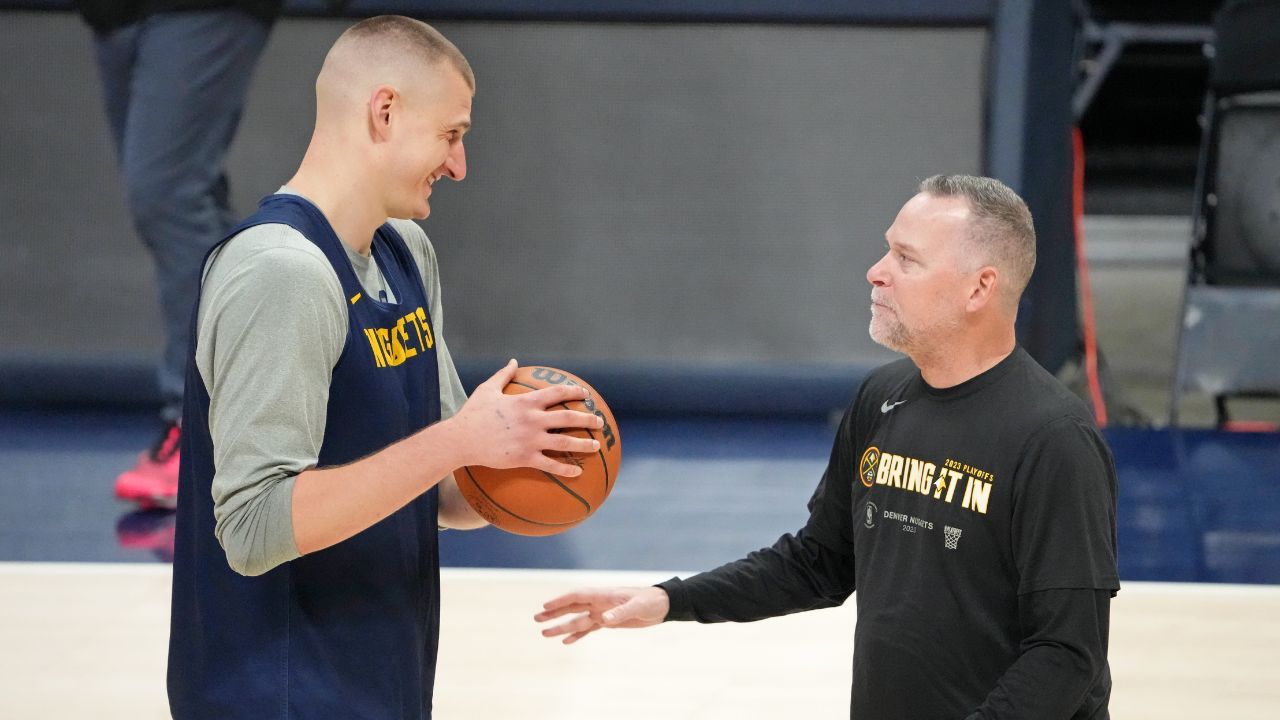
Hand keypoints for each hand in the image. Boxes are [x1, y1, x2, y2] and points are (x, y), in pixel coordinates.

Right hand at [450, 360, 602, 476]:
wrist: (461, 439)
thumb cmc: (473, 414)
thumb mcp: (487, 390)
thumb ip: (503, 375)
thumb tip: (513, 361)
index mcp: (526, 402)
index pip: (557, 393)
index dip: (574, 392)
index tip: (585, 394)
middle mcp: (533, 420)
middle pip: (568, 418)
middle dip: (587, 419)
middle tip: (599, 421)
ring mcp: (530, 440)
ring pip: (565, 442)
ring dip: (584, 445)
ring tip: (596, 446)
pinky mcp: (525, 458)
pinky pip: (551, 464)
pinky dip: (566, 469)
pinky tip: (578, 472)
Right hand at [534, 586, 668, 643]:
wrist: (661, 606)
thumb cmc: (649, 601)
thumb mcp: (637, 606)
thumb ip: (620, 612)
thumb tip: (605, 619)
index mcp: (603, 595)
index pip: (577, 596)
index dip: (560, 601)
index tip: (545, 606)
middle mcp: (599, 603)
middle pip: (572, 607)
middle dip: (554, 613)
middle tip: (536, 619)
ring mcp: (602, 613)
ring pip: (577, 620)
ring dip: (562, 626)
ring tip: (545, 633)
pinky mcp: (608, 622)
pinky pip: (589, 629)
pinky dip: (577, 635)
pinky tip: (566, 642)